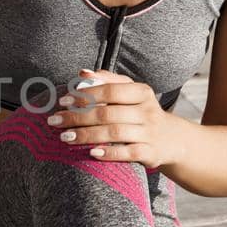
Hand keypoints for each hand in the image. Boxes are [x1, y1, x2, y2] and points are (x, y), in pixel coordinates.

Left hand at [46, 69, 186, 168]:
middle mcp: (147, 110)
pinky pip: (128, 152)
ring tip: (65, 137)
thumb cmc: (141, 112)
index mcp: (141, 92)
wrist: (172, 140)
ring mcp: (150, 132)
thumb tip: (82, 73)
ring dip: (87, 135)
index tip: (63, 101)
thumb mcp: (131, 93)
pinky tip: (91, 153)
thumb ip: (108, 81)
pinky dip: (110, 153)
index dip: (85, 95)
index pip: (110, 90)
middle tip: (54, 121)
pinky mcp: (151, 153)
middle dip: (78, 117)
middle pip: (108, 113)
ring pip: (115, 132)